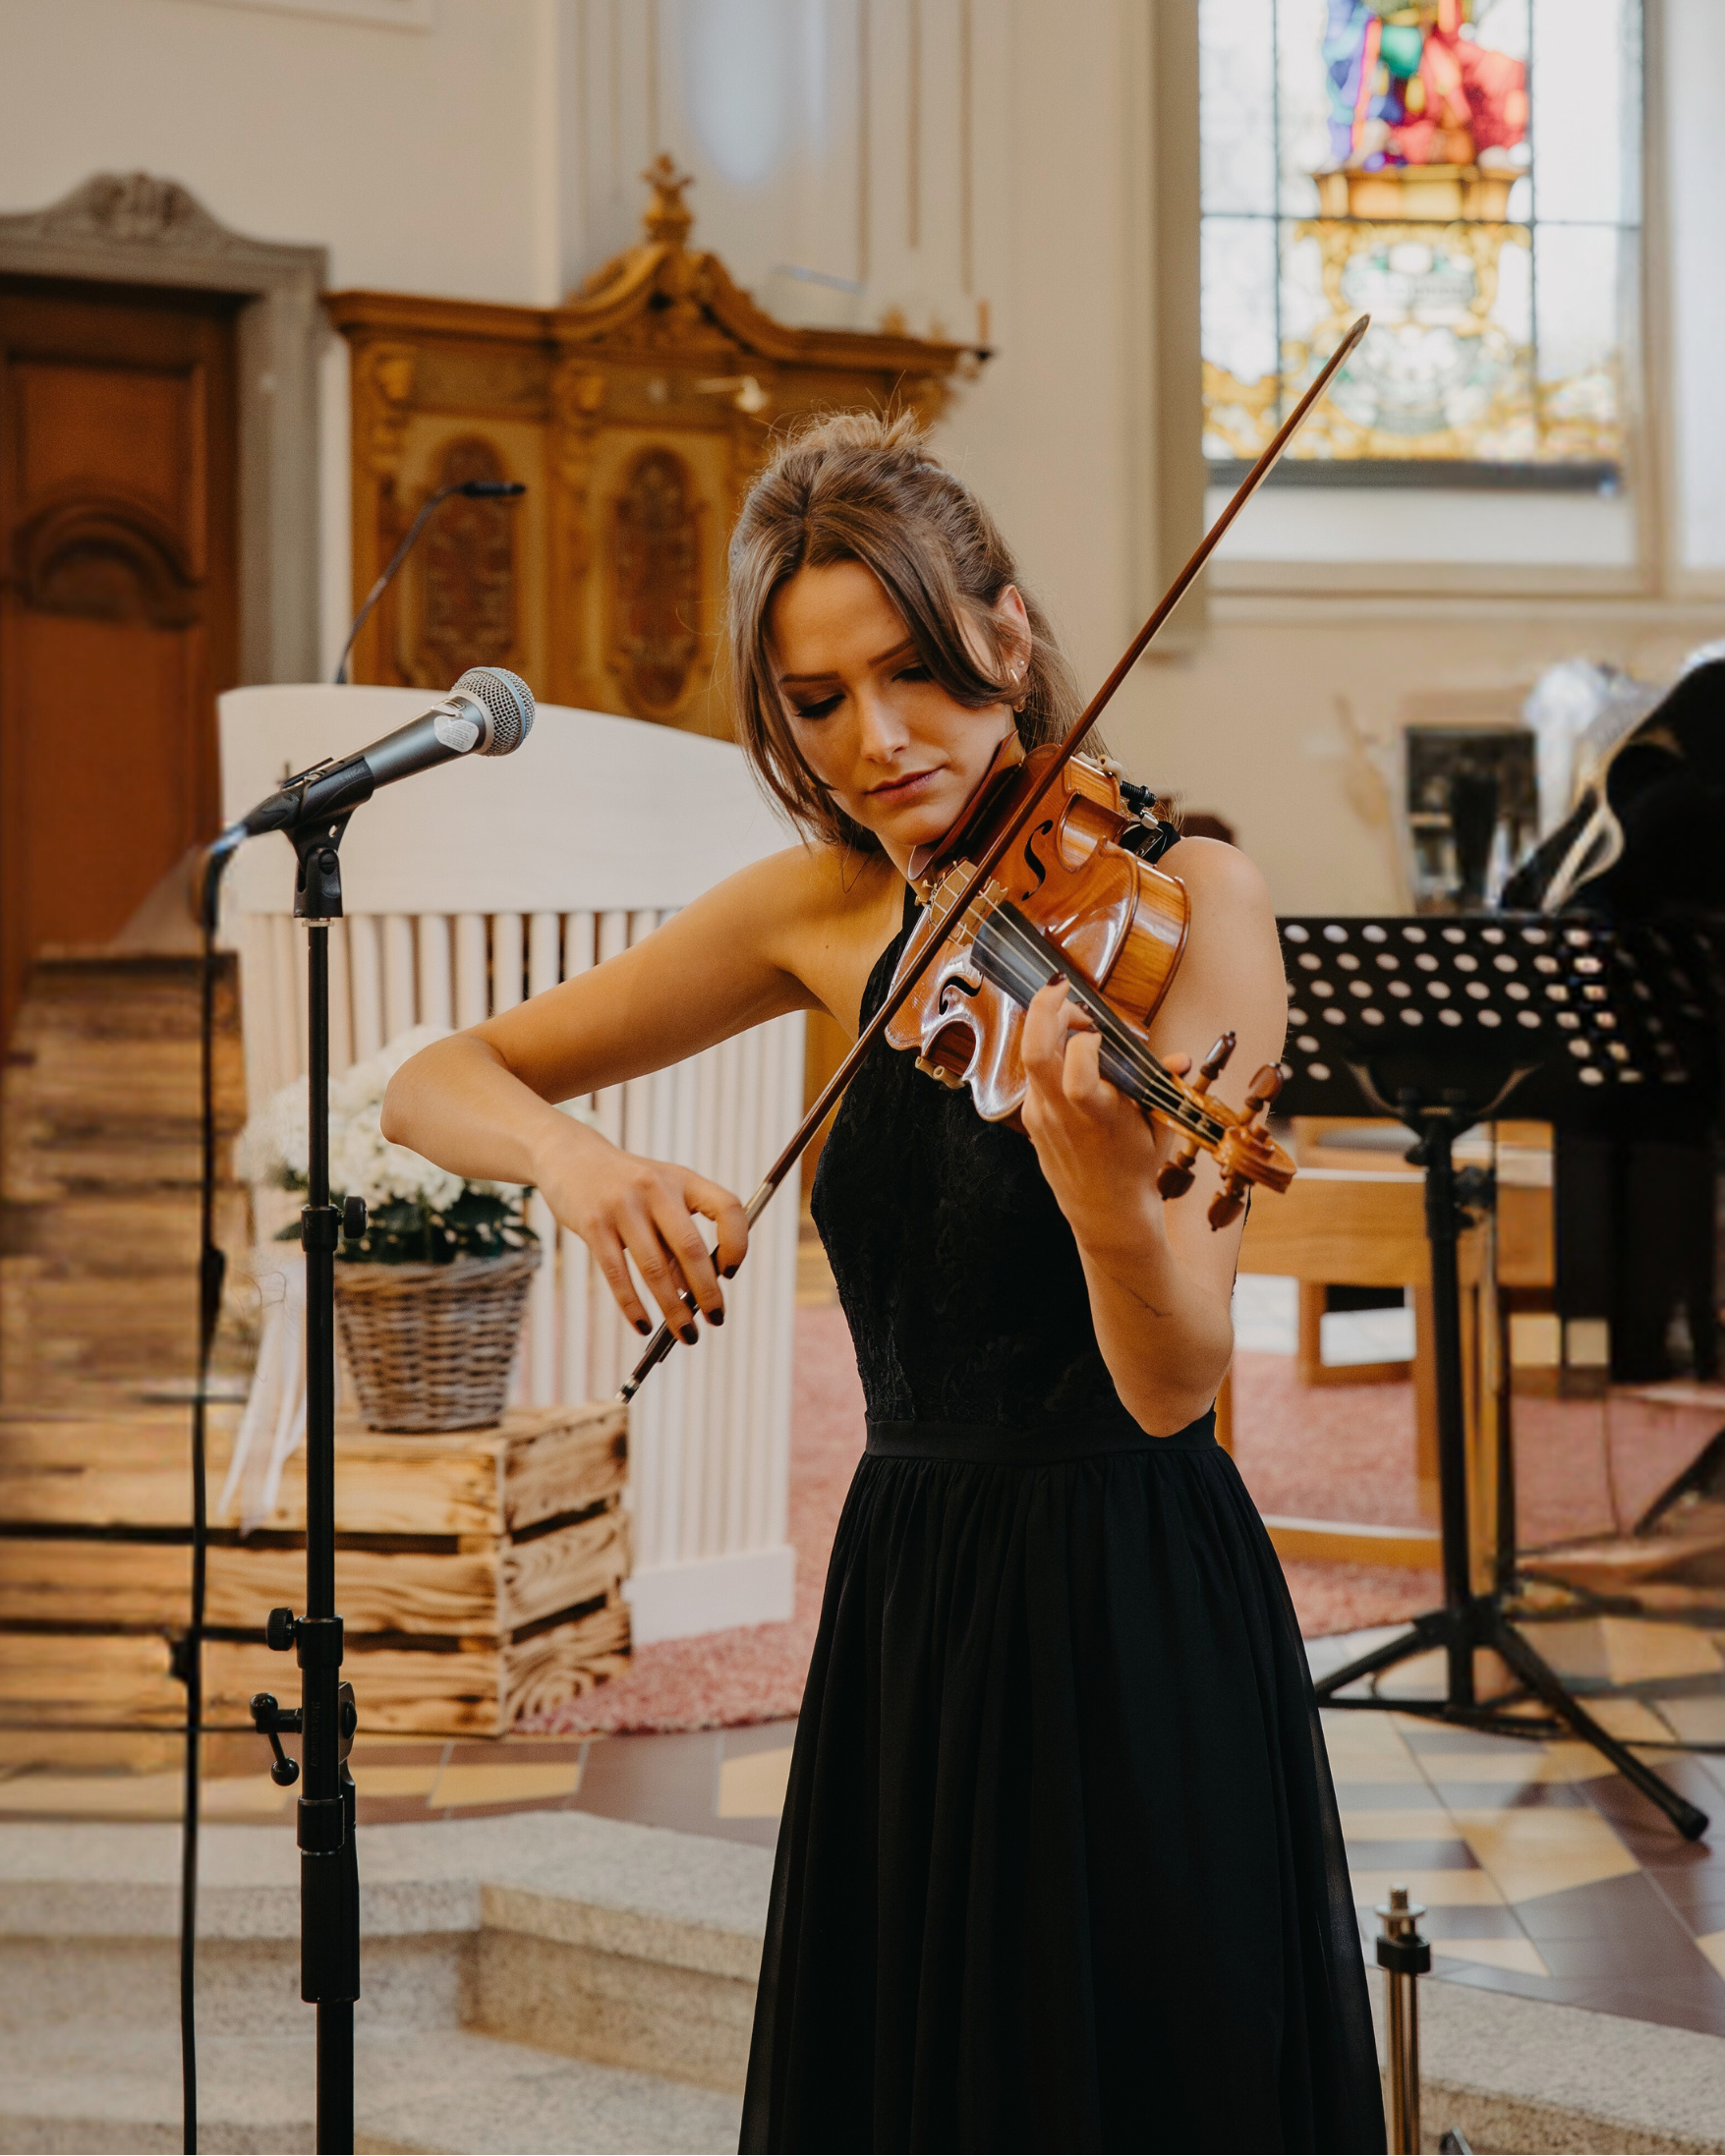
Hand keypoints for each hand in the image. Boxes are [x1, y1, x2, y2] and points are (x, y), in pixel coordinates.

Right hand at [531, 1120, 746, 1342]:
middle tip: (717, 1319)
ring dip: (674, 1309)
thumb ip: (675, 1238)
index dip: (737, 1242)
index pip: (727, 1207)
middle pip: (691, 1248)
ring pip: (656, 1269)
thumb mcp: (659, 1197)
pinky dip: (633, 1306)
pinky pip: (618, 1275)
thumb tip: (692, 1293)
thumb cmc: (626, 1186)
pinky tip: (644, 1325)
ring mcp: (623, 1205)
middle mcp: (656, 1189)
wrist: (571, 1157)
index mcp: (683, 1179)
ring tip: (687, 1334)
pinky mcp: (593, 1224)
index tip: (730, 1272)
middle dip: (708, 1292)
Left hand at [1018, 981, 1192, 1249]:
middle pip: (1035, 1052)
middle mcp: (1062, 1114)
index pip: (1077, 1071)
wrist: (1106, 1214)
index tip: (1100, 1032)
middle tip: (1061, 986)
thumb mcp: (1158, 1127)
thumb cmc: (1137, 1168)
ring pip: (1028, 1057)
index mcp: (1099, 1116)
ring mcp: (1040, 1115)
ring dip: (1044, 1025)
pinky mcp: (1030, 1117)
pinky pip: (1033, 1074)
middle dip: (1045, 1009)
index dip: (1084, 1041)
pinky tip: (1068, 1047)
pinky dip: (1048, 1052)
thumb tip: (1180, 1060)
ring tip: (1068, 1012)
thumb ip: (1164, 1088)